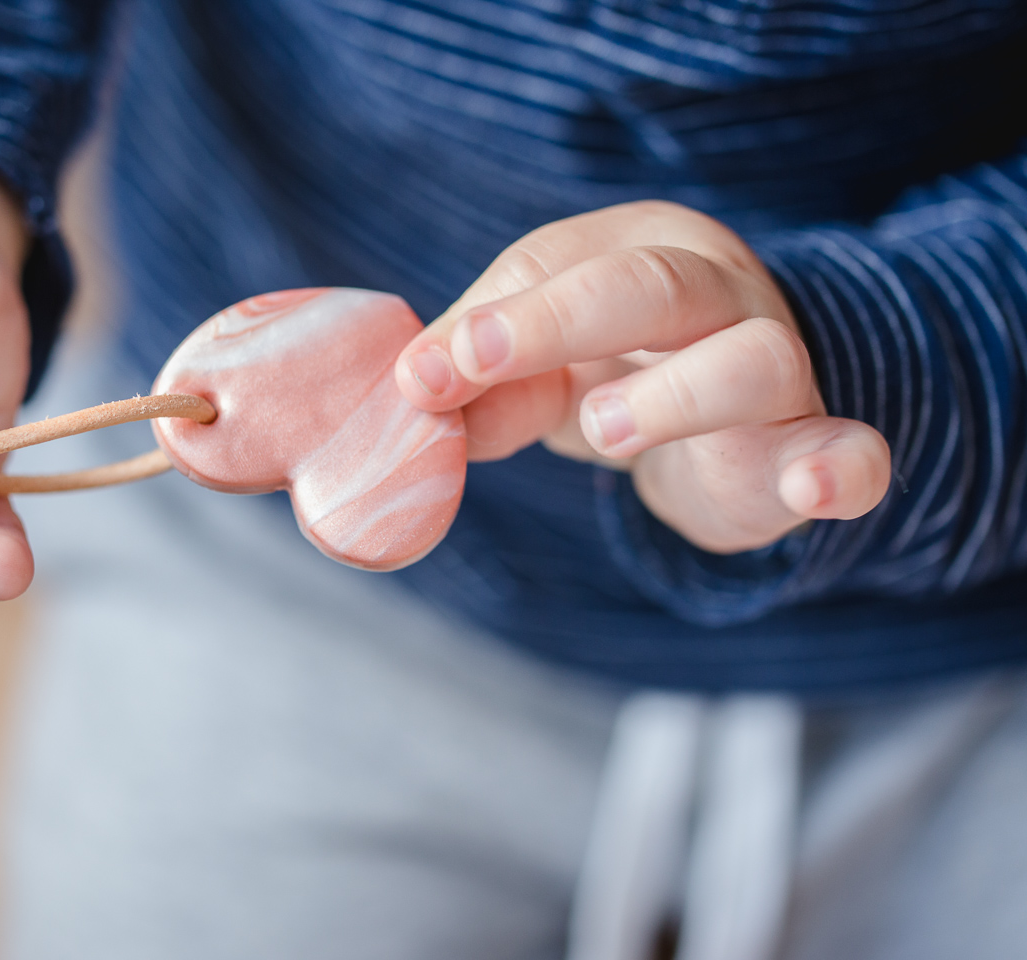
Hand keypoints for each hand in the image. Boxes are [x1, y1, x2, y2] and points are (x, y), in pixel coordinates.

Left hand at [394, 200, 891, 552]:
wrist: (730, 428)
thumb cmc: (617, 369)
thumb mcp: (539, 364)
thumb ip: (481, 378)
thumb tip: (417, 401)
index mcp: (642, 251)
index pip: (561, 263)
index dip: (490, 318)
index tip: (422, 377)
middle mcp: (720, 294)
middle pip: (654, 286)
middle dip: (557, 321)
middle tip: (477, 365)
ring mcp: (780, 370)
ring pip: (755, 359)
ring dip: (675, 395)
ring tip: (602, 430)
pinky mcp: (812, 449)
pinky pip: (851, 453)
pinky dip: (839, 468)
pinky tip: (812, 488)